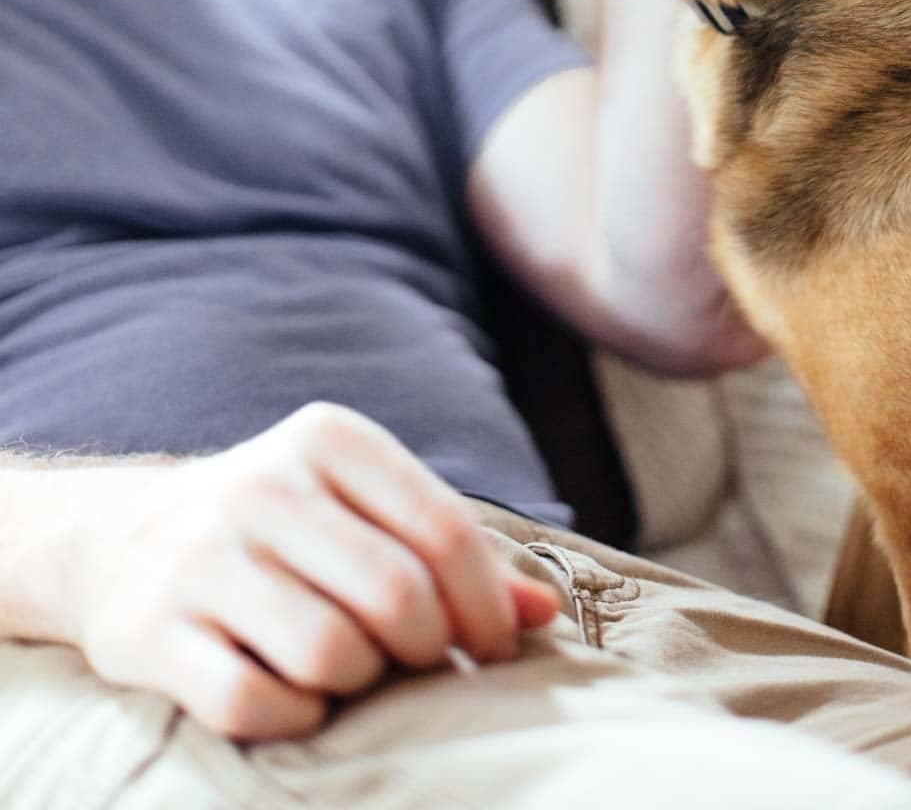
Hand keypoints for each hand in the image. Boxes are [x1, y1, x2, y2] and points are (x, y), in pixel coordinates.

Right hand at [69, 403, 559, 740]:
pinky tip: (294, 698)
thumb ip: (453, 554)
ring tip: (350, 668)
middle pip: (396, 597)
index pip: (443, 530)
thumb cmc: (282, 529)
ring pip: (330, 654)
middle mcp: (261, 484)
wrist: (119, 539)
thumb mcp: (363, 509)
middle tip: (418, 662)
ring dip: (358, 683)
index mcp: (328, 439)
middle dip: (426, 649)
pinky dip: (292, 717)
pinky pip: (252, 703)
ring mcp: (199, 556)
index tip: (492, 647)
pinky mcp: (151, 629)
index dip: (485, 605)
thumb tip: (545, 614)